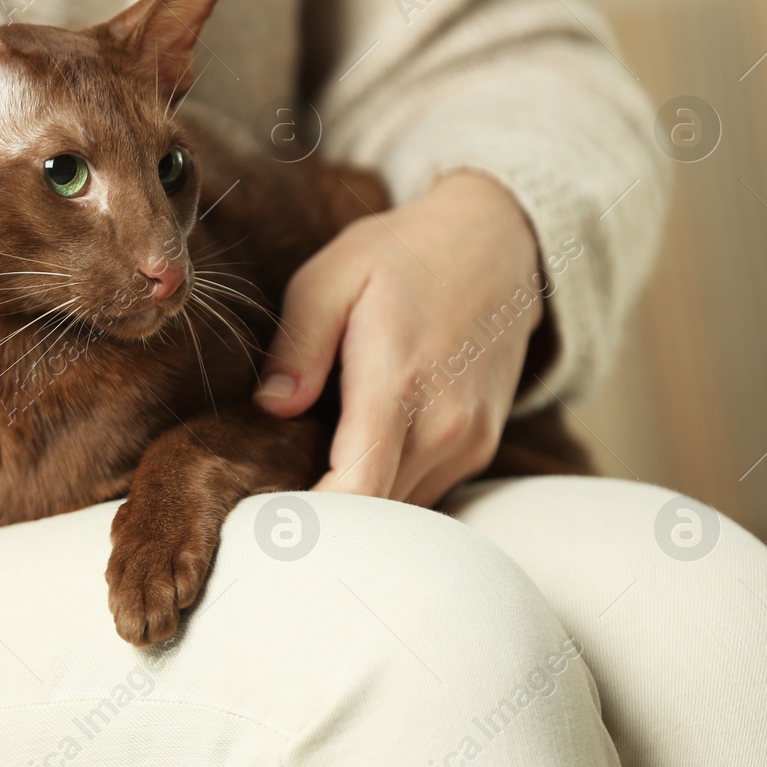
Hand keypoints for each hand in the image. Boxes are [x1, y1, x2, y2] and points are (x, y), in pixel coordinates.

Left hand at [253, 172, 543, 505]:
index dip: (311, 519)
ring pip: (400, 512)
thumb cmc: (405, 256)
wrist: (499, 243)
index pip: (358, 489)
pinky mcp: (478, 448)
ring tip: (305, 482)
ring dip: (355, 508)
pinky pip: (422, 495)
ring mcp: (469, 442)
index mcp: (399, 384)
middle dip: (322, 522)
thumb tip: (271, 407)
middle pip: (376, 515)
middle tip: (270, 506)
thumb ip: (298, 345)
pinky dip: (384, 493)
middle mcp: (444, 426)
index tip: (267, 519)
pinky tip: (350, 463)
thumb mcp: (332, 277)